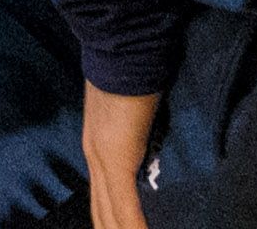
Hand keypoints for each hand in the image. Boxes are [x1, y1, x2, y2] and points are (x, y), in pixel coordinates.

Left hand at [83, 84, 159, 228]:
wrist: (122, 46)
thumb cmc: (136, 71)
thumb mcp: (137, 113)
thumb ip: (143, 136)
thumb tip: (161, 150)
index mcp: (99, 149)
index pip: (103, 201)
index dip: (112, 225)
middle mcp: (95, 158)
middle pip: (102, 214)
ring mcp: (102, 158)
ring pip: (109, 215)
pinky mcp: (115, 156)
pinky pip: (123, 205)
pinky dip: (132, 227)